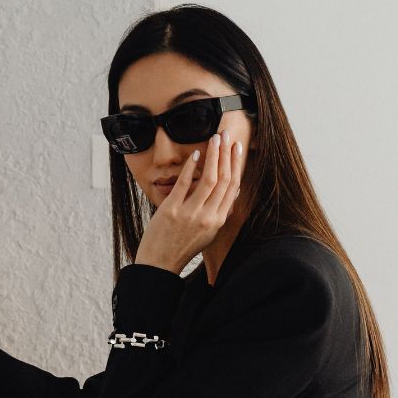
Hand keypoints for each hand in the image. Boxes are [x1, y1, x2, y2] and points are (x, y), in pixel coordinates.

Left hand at [134, 129, 244, 273]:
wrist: (160, 263)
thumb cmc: (182, 246)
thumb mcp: (209, 232)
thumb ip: (220, 212)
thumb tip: (235, 192)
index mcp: (218, 221)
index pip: (233, 187)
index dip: (237, 165)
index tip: (237, 148)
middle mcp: (208, 217)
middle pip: (223, 180)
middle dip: (227, 154)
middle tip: (227, 135)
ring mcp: (190, 214)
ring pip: (208, 179)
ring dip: (213, 156)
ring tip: (214, 139)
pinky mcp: (171, 211)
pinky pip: (184, 185)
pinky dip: (190, 168)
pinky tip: (195, 155)